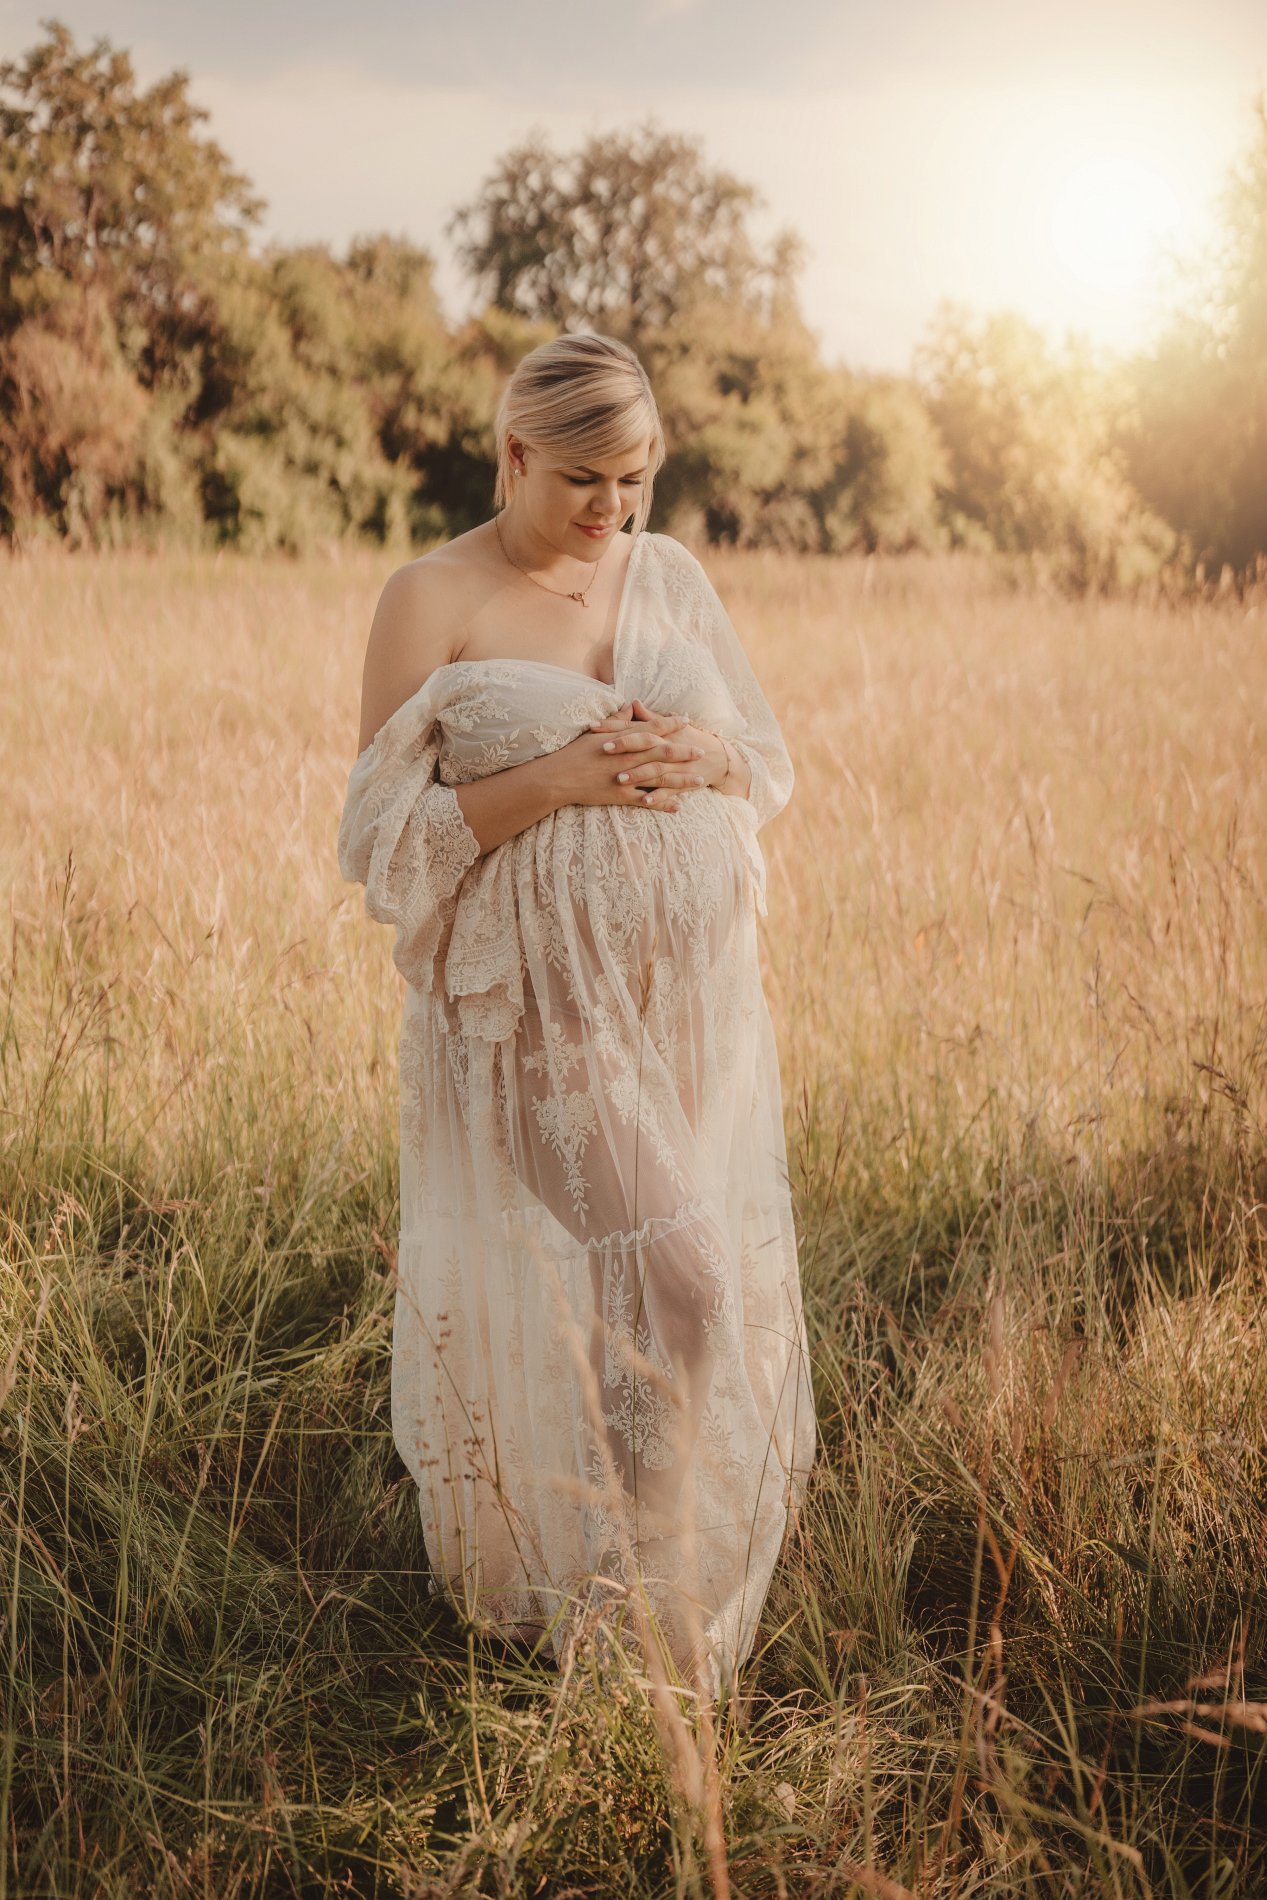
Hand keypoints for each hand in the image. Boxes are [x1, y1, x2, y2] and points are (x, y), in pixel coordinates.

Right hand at [548, 698, 707, 811]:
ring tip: (700, 780)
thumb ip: (618, 720)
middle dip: (685, 752)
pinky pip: (648, 801)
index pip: (654, 728)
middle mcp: (630, 757)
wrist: (559, 776)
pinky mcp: (622, 795)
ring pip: (662, 777)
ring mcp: (628, 777)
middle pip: (664, 751)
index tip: (687, 721)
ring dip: (683, 779)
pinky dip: (664, 803)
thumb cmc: (575, 751)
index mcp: (624, 739)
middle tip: (702, 751)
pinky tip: (678, 806)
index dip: (672, 724)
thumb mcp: (597, 731)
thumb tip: (631, 706)